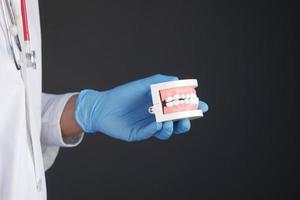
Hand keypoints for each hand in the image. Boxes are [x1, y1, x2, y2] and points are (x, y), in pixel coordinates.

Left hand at [75, 74, 207, 141]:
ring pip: (166, 132)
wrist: (102, 105)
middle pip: (177, 124)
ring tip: (166, 121)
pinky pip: (150, 133)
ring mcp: (148, 127)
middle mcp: (157, 118)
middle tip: (185, 118)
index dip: (192, 109)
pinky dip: (155, 129)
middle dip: (185, 122)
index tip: (202, 107)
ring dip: (170, 128)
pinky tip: (156, 124)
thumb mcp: (143, 84)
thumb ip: (160, 81)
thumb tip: (177, 80)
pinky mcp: (138, 134)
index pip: (180, 110)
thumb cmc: (124, 94)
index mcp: (161, 106)